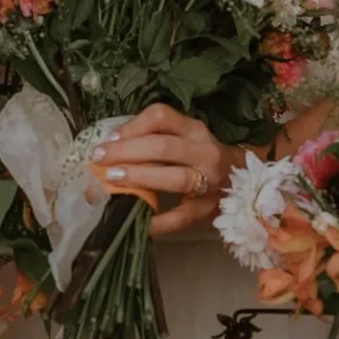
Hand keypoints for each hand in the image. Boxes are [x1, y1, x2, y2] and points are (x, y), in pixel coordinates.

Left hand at [88, 106, 231, 242]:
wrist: (239, 179)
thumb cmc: (198, 157)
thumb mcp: (182, 138)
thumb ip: (151, 139)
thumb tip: (105, 152)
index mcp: (193, 129)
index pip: (161, 116)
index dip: (132, 126)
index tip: (109, 139)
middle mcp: (204, 150)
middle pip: (163, 146)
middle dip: (127, 152)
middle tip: (100, 160)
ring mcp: (210, 180)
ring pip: (176, 177)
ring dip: (141, 177)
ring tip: (114, 180)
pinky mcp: (208, 207)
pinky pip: (181, 216)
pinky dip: (159, 220)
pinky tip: (140, 221)